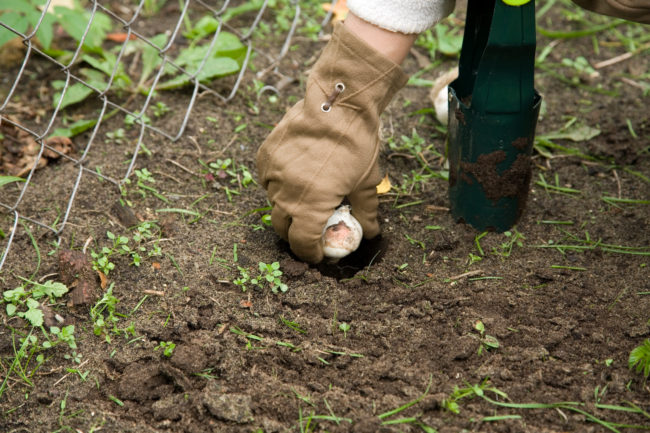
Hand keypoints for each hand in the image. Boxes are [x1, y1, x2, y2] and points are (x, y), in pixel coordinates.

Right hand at [256, 23, 406, 262]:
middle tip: (311, 229)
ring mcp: (272, 174)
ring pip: (273, 203)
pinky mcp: (265, 156)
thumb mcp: (366, 182)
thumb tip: (371, 232)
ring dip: (287, 207)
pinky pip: (268, 180)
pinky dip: (278, 184)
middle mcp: (286, 194)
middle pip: (283, 227)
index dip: (310, 253)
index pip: (302, 244)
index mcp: (311, 206)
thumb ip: (365, 211)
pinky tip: (295, 176)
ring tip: (305, 198)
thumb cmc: (356, 144)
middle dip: (296, 233)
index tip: (318, 254)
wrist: (338, 102)